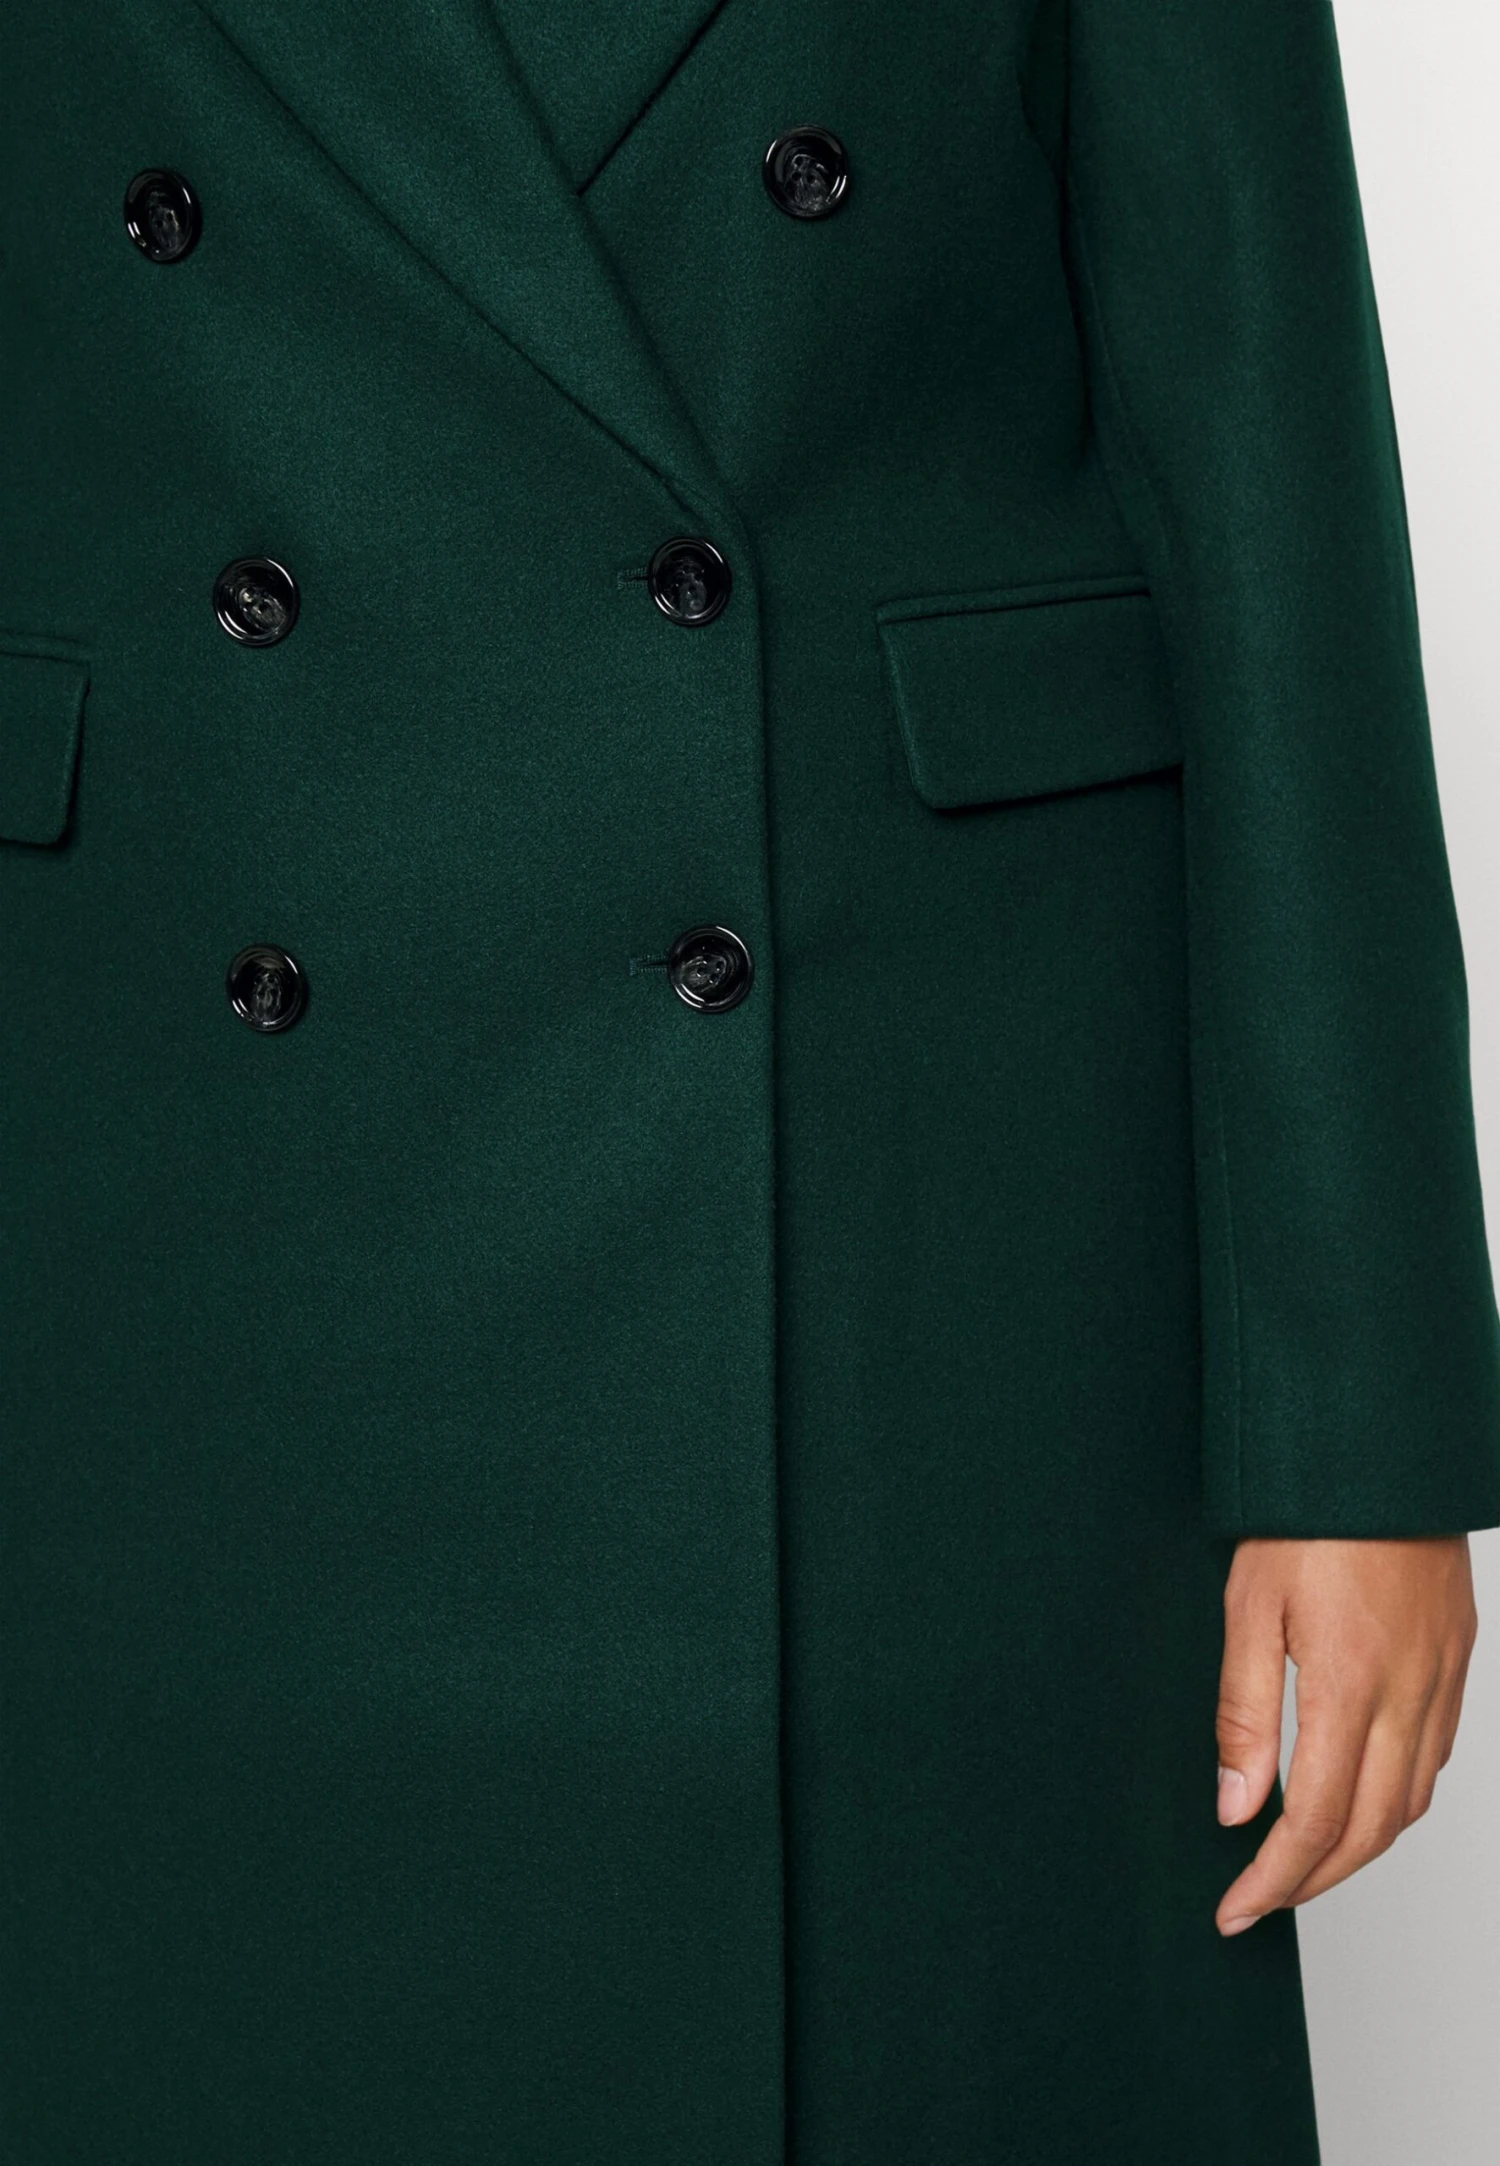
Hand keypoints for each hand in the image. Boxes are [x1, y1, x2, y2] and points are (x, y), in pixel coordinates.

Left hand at [1213, 1536, 1477, 1935]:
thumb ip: (1243, 1712)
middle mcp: (1409, 1694)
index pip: (1315, 1820)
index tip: (1237, 1908)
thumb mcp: (1247, 1607)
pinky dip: (1396, 1798)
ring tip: (1301, 1861)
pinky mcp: (1458, 1659)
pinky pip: (1434, 1757)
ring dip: (1358, 1847)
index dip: (1274, 1878)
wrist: (1378, 1450)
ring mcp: (1442, 1679)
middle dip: (1314, 1880)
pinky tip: (1359, 1795)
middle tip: (1261, 1898)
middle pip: (1369, 1830)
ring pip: (1410, 1803)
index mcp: (1350, 1686)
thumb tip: (1235, 1807)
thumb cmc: (1303, 1516)